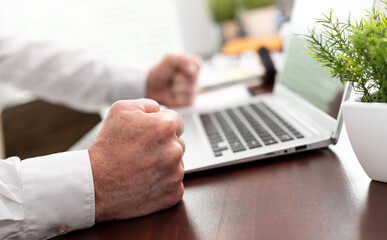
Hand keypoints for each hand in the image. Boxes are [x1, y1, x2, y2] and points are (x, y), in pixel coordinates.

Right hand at [88, 99, 184, 221]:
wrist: (95, 184)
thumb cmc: (107, 146)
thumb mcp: (121, 109)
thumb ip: (148, 105)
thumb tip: (161, 111)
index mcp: (165, 127)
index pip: (177, 122)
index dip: (162, 127)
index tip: (149, 136)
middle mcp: (175, 150)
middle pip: (178, 143)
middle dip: (164, 146)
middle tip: (142, 152)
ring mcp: (176, 173)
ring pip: (177, 164)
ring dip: (165, 164)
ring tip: (141, 167)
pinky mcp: (174, 193)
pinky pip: (174, 183)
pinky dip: (163, 183)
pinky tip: (145, 180)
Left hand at [146, 54, 201, 106]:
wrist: (150, 86)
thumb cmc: (160, 71)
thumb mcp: (169, 60)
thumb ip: (182, 60)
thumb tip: (192, 71)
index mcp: (194, 65)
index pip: (197, 65)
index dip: (185, 66)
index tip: (175, 67)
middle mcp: (196, 78)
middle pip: (193, 79)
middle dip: (178, 78)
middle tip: (172, 78)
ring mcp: (193, 90)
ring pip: (190, 91)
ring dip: (176, 89)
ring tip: (171, 86)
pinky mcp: (189, 102)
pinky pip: (187, 102)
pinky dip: (176, 99)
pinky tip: (172, 95)